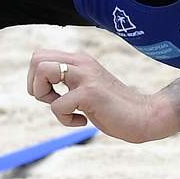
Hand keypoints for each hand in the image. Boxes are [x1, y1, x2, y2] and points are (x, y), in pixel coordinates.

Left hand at [27, 50, 175, 142]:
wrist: (144, 116)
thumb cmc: (113, 108)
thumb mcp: (86, 88)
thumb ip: (68, 82)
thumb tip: (38, 88)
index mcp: (79, 60)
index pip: (39, 56)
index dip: (36, 79)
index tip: (53, 96)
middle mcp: (81, 62)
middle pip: (36, 58)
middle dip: (35, 85)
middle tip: (53, 100)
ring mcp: (86, 76)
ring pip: (42, 71)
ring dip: (44, 96)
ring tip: (65, 108)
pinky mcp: (90, 93)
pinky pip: (57, 105)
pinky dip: (65, 120)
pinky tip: (83, 122)